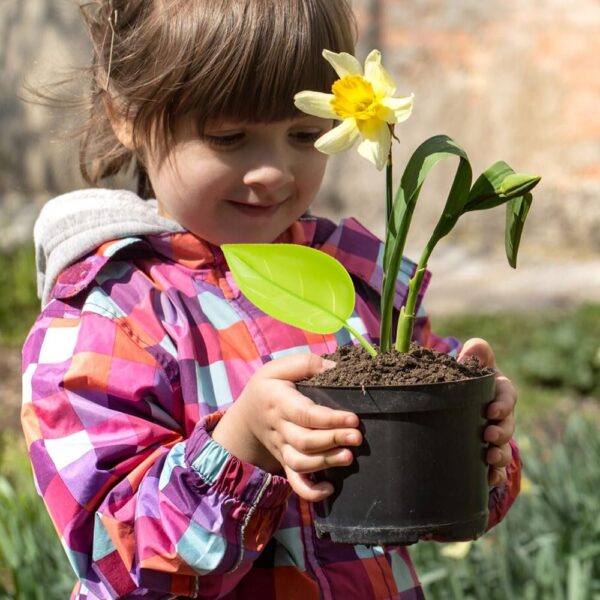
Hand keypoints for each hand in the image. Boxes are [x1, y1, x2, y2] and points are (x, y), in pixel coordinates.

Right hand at [211, 353, 361, 501]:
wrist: (246, 416)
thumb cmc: (268, 387)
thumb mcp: (278, 368)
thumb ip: (306, 364)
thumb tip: (335, 369)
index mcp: (278, 402)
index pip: (305, 414)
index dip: (330, 419)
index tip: (353, 419)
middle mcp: (279, 429)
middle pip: (304, 441)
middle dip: (332, 440)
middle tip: (357, 437)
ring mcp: (282, 449)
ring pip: (300, 462)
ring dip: (325, 462)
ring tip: (348, 457)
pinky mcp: (285, 462)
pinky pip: (295, 483)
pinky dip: (311, 491)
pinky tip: (330, 489)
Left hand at [458, 338, 515, 487]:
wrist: (453, 399)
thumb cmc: (464, 378)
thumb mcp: (471, 362)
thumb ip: (475, 352)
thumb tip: (468, 353)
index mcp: (498, 391)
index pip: (508, 395)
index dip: (503, 404)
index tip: (492, 410)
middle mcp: (501, 416)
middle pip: (508, 424)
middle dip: (502, 431)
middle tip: (489, 434)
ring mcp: (495, 437)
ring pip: (504, 449)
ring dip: (500, 454)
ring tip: (489, 457)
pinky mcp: (487, 456)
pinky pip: (496, 469)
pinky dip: (495, 475)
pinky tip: (488, 479)